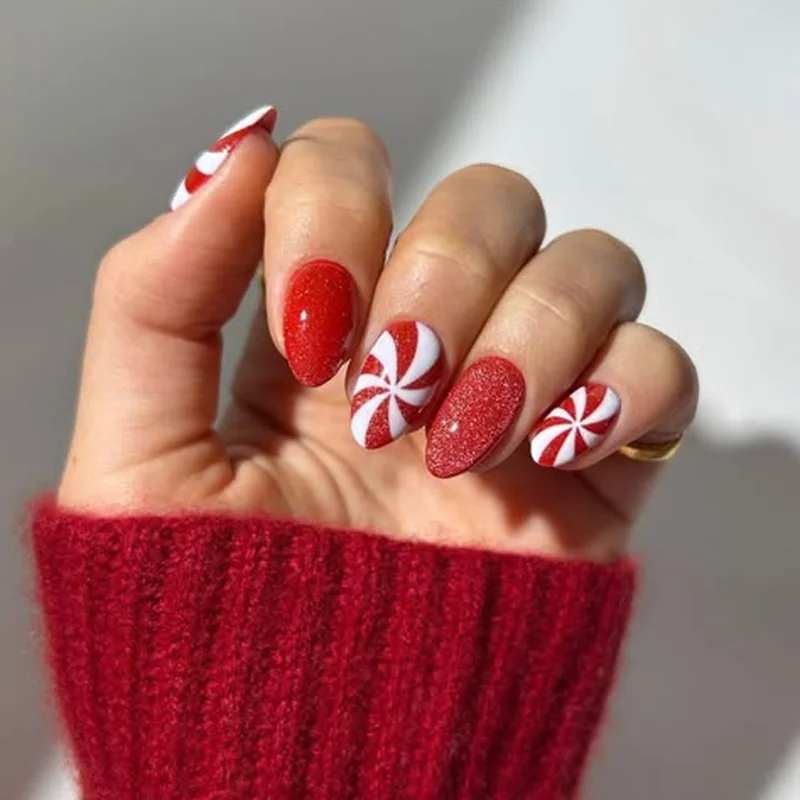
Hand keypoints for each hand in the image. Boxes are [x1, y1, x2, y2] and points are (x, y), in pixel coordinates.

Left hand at [59, 109, 697, 560]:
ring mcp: (519, 393)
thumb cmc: (213, 621)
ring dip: (530, 334)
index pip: (347, 166)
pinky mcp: (596, 463)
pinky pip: (661, 366)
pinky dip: (625, 388)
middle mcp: (427, 339)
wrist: (318, 755)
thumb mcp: (139, 463)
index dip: (332, 212)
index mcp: (319, 328)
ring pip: (587, 263)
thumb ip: (153, 306)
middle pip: (487, 198)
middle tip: (390, 398)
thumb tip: (232, 157)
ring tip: (465, 445)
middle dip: (441, 276)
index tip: (308, 333)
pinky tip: (554, 451)